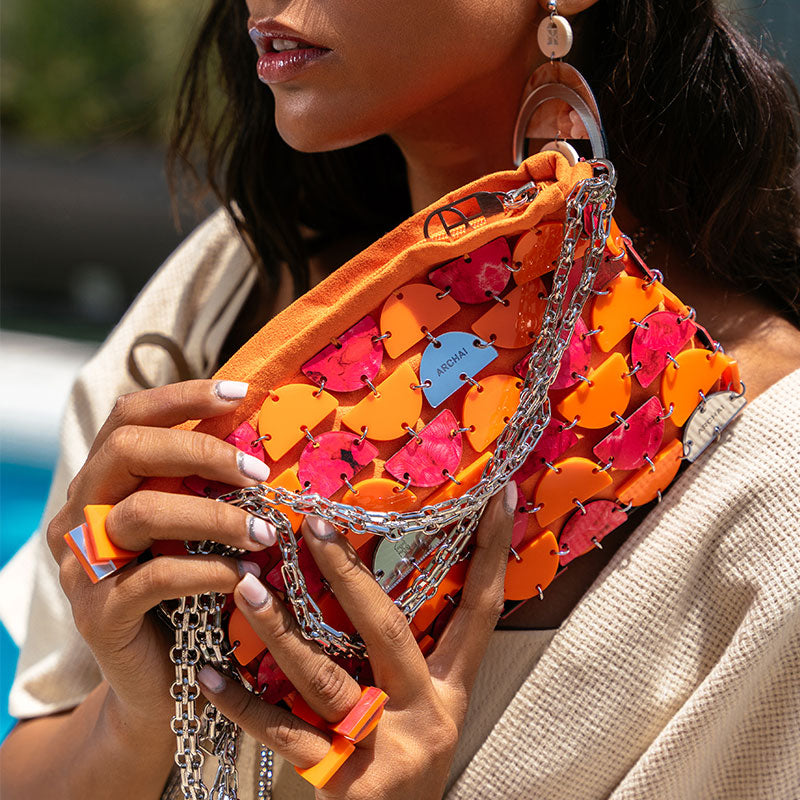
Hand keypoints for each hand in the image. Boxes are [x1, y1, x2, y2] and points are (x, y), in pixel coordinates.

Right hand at [46, 379, 277, 725]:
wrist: (162, 680)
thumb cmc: (188, 591)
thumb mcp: (194, 527)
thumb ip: (203, 483)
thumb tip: (259, 433)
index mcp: (103, 483)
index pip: (130, 418)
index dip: (182, 396)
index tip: (240, 393)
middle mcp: (80, 514)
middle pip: (127, 450)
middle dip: (201, 451)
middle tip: (258, 472)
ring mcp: (82, 565)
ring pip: (142, 513)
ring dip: (216, 516)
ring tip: (266, 534)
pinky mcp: (97, 614)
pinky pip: (155, 578)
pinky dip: (207, 571)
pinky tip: (242, 576)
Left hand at [196, 482, 515, 798]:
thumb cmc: (408, 766)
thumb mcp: (428, 714)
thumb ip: (408, 660)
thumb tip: (368, 586)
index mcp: (451, 691)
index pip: (480, 611)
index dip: (491, 553)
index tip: (496, 497)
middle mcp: (425, 714)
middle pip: (388, 631)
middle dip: (349, 574)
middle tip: (313, 524)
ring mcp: (383, 749)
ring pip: (324, 678)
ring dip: (280, 628)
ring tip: (247, 585)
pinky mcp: (342, 783)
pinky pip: (282, 734)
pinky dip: (242, 703)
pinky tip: (207, 673)